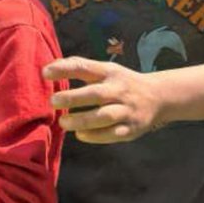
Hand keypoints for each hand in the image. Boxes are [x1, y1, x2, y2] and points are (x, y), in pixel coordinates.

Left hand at [45, 57, 164, 143]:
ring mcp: (127, 110)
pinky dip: (95, 136)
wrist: (158, 97)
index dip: (65, 69)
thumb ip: (80, 67)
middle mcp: (119, 90)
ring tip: (63, 123)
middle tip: (53, 101)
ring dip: (82, 120)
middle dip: (73, 97)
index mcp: (109, 72)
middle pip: (96, 94)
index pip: (85, 67)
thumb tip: (49, 67)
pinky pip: (113, 134)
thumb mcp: (105, 70)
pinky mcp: (131, 128)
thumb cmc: (120, 82)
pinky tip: (80, 134)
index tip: (45, 73)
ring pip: (104, 116)